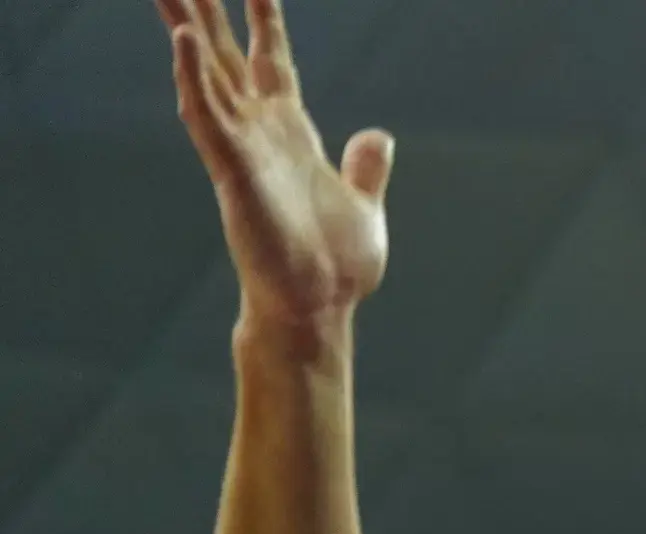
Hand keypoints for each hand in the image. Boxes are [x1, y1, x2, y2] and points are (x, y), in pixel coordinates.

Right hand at [160, 0, 393, 330]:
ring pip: (206, 73)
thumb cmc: (336, 265)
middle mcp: (259, 133)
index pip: (273, 63)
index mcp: (291, 134)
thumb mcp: (363, 203)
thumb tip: (376, 136)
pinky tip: (185, 41)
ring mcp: (242, 148)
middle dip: (206, 11)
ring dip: (187, 29)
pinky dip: (193, 78)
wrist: (320, 307)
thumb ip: (364, 167)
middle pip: (226, 56)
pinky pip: (206, 116)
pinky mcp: (233, 170)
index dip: (266, 23)